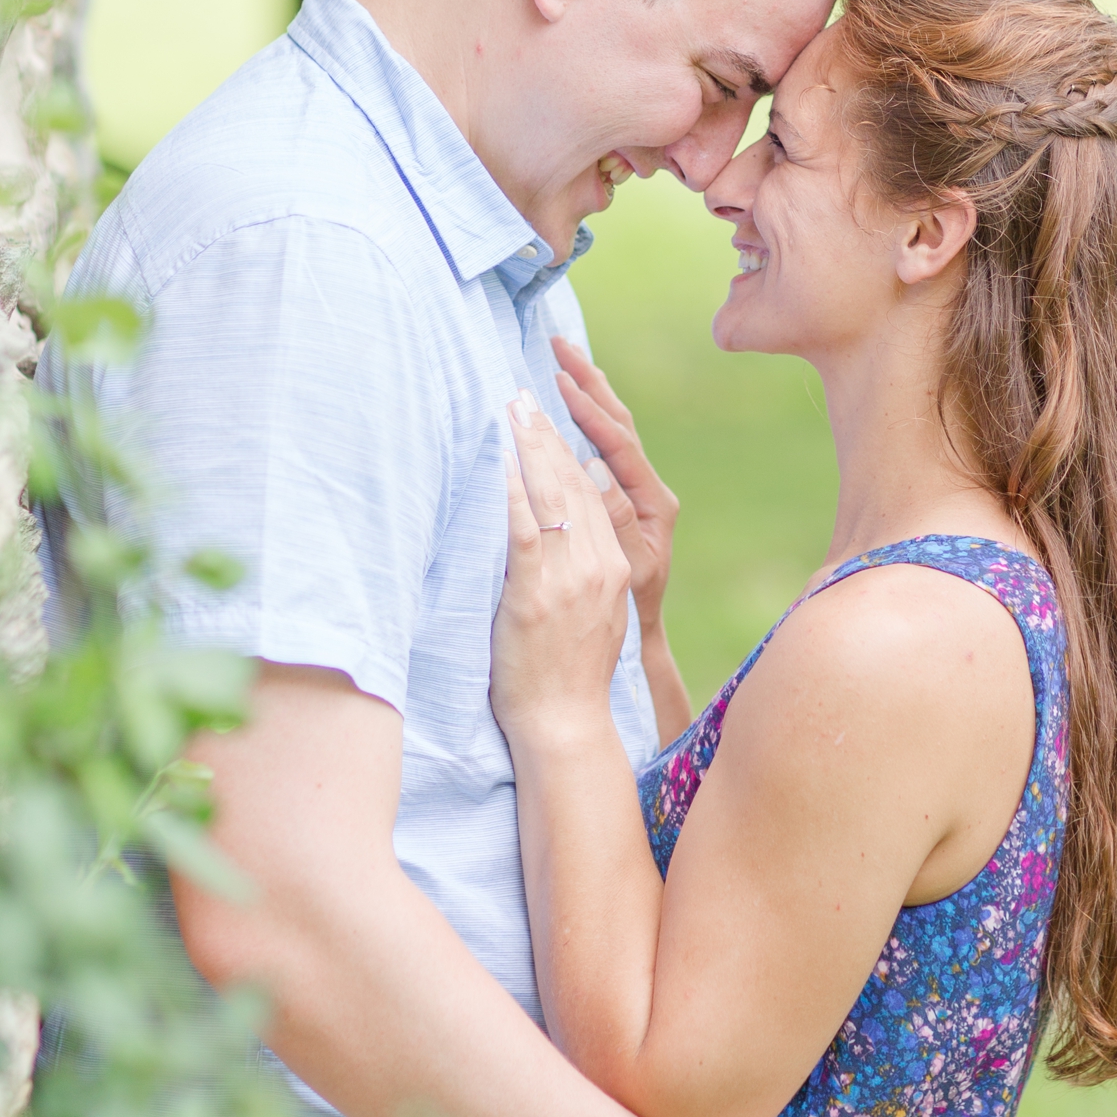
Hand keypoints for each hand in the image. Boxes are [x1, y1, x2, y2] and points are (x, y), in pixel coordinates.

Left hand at [489, 394, 630, 745]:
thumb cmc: (569, 675)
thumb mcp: (594, 613)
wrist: (565, 723)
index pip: (593, 491)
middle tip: (525, 393)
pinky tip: (500, 461)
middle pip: (575, 483)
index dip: (570, 447)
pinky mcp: (537, 594)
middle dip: (549, 433)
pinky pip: (525, 531)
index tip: (550, 412)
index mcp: (615, 566)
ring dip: (529, 448)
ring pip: (553, 497)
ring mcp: (570, 578)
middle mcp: (600, 564)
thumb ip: (589, 566)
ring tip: (511, 409)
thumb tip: (573, 520)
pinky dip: (512, 492)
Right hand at [551, 337, 678, 635]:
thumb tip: (596, 470)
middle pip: (618, 425)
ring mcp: (635, 494)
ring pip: (611, 432)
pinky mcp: (620, 501)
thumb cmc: (628, 613)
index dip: (589, 412)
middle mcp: (649, 492)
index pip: (619, 445)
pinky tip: (567, 399)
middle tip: (559, 346)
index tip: (559, 382)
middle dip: (589, 384)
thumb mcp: (628, 570)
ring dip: (588, 394)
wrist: (635, 640)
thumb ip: (615, 520)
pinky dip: (585, 419)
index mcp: (654, 503)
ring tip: (563, 358)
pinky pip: (601, 449)